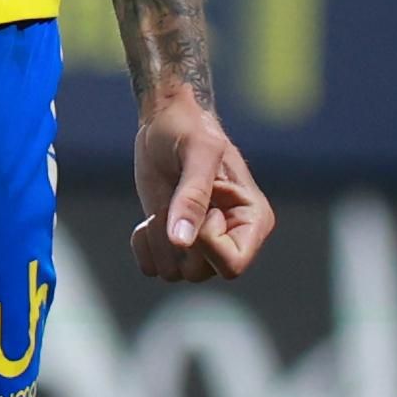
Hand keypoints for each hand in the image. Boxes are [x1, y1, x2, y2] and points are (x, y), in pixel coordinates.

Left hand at [130, 91, 273, 283]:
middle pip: (198, 274)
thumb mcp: (197, 152)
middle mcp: (231, 238)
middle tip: (173, 200)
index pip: (232, 265)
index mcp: (253, 220)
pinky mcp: (173, 243)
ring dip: (157, 239)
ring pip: (174, 273)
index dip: (205, 243)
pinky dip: (143, 246)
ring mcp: (202, 244)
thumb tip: (182, 242)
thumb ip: (193, 196)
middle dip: (175, 239)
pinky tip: (148, 218)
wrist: (165, 122)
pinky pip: (152, 268)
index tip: (200, 207)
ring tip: (163, 204)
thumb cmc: (189, 129)